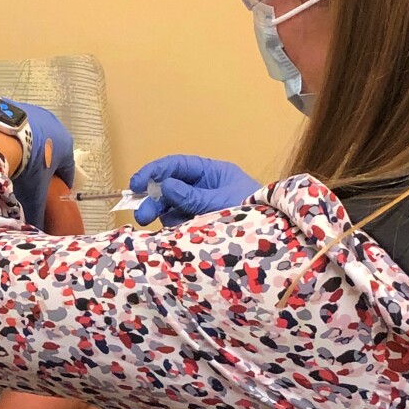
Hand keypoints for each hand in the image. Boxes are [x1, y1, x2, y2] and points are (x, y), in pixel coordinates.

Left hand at [7, 100, 75, 228]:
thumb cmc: (25, 165)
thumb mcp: (34, 191)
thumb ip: (38, 210)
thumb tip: (37, 229)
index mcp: (65, 144)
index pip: (68, 168)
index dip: (62, 183)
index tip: (57, 193)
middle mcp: (53, 124)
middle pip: (51, 150)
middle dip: (44, 164)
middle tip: (34, 179)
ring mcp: (33, 111)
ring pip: (33, 135)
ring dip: (27, 147)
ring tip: (15, 161)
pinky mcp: (12, 105)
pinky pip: (14, 125)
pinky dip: (10, 135)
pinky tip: (0, 145)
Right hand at [130, 155, 259, 225]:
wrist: (273, 242)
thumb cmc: (253, 213)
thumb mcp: (221, 202)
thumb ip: (192, 196)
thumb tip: (165, 185)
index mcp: (212, 173)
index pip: (177, 166)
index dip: (154, 172)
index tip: (136, 184)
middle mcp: (204, 188)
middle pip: (170, 189)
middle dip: (154, 201)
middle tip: (142, 217)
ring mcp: (202, 208)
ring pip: (172, 210)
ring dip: (166, 218)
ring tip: (174, 230)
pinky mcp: (201, 227)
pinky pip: (180, 226)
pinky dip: (176, 231)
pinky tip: (181, 237)